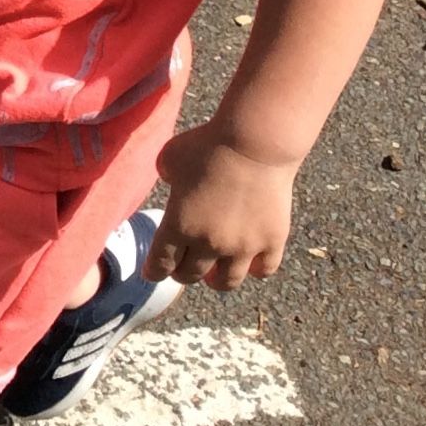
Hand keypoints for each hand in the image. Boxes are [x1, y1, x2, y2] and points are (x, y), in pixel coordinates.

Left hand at [144, 121, 296, 291]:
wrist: (254, 143)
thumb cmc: (208, 145)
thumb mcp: (171, 157)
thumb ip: (166, 175)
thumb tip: (173, 182)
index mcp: (179, 226)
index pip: (161, 262)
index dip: (154, 271)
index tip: (152, 274)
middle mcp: (209, 243)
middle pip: (191, 275)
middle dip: (182, 274)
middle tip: (182, 268)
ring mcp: (243, 247)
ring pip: (227, 281)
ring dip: (216, 281)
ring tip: (215, 276)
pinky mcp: (272, 241)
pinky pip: (264, 270)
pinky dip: (255, 270)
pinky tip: (251, 264)